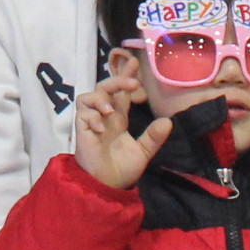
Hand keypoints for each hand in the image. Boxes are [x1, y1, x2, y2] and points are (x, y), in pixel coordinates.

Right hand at [70, 62, 174, 189]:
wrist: (107, 186)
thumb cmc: (122, 169)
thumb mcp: (143, 152)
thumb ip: (153, 137)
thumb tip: (168, 121)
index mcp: (118, 118)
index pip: (121, 92)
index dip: (126, 77)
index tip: (134, 64)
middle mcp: (104, 116)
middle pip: (105, 87)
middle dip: (117, 79)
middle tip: (132, 83)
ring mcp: (92, 122)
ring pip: (88, 96)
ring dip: (100, 98)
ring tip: (111, 110)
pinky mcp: (82, 131)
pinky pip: (82, 114)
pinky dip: (92, 117)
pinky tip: (101, 128)